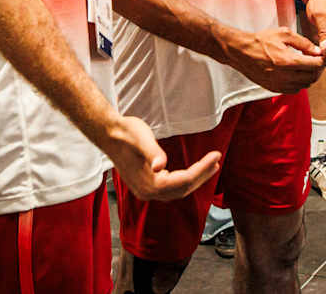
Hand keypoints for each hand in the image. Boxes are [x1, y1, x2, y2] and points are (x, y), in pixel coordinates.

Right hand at [106, 114, 221, 200]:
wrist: (109, 134)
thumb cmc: (126, 133)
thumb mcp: (142, 139)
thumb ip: (152, 153)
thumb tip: (160, 167)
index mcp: (149, 184)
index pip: (183, 181)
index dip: (202, 169)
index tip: (216, 156)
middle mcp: (148, 192)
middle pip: (183, 189)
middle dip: (202, 175)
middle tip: (217, 160)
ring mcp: (146, 190)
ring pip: (178, 190)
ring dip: (196, 179)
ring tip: (211, 167)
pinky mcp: (146, 185)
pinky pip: (171, 187)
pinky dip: (185, 180)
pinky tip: (193, 172)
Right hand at [230, 27, 325, 93]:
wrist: (241, 52)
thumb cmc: (261, 40)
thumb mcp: (284, 34)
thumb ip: (303, 42)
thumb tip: (318, 51)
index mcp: (287, 61)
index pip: (315, 65)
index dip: (323, 60)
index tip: (323, 55)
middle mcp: (284, 76)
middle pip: (312, 77)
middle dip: (318, 69)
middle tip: (318, 60)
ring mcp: (279, 85)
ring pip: (305, 85)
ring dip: (310, 76)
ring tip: (307, 65)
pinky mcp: (274, 89)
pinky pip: (295, 90)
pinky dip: (300, 82)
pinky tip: (297, 72)